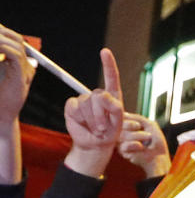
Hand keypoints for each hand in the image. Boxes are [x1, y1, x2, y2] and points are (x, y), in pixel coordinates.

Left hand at [0, 25, 35, 123]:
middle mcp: (24, 66)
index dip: (2, 31)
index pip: (12, 40)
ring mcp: (25, 71)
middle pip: (16, 39)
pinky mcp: (22, 77)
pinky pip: (15, 55)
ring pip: (16, 45)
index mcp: (17, 64)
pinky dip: (3, 48)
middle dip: (1, 31)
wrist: (0, 115)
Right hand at [63, 49, 123, 177]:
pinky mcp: (72, 106)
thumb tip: (101, 95)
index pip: (111, 77)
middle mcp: (98, 96)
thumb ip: (114, 107)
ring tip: (97, 129)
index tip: (105, 52)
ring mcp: (84, 100)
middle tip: (104, 128)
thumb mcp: (118, 121)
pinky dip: (80, 118)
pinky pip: (74, 107)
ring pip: (86, 102)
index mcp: (112, 96)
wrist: (95, 145)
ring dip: (92, 119)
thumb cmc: (110, 133)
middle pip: (98, 95)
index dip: (108, 64)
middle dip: (101, 114)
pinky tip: (84, 124)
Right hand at [119, 113, 170, 177]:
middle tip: (141, 129)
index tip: (138, 124)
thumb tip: (123, 113)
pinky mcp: (123, 152)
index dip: (126, 119)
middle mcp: (122, 133)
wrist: (160, 155)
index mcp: (127, 126)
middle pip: (118, 125)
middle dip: (131, 125)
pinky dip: (134, 145)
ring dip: (136, 135)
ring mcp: (121, 142)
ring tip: (147, 138)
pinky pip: (124, 146)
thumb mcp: (149, 124)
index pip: (119, 118)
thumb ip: (137, 117)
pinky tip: (141, 147)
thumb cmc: (156, 141)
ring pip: (121, 135)